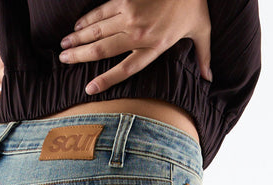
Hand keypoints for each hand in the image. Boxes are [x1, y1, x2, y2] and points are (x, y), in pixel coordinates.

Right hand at [59, 0, 211, 95]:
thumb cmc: (195, 3)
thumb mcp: (203, 31)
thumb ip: (203, 57)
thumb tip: (209, 79)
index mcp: (155, 46)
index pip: (125, 69)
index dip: (106, 80)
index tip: (89, 89)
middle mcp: (139, 33)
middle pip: (103, 49)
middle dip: (81, 56)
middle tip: (63, 60)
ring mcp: (130, 14)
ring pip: (98, 30)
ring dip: (78, 38)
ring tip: (63, 45)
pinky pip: (102, 10)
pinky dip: (87, 19)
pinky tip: (76, 25)